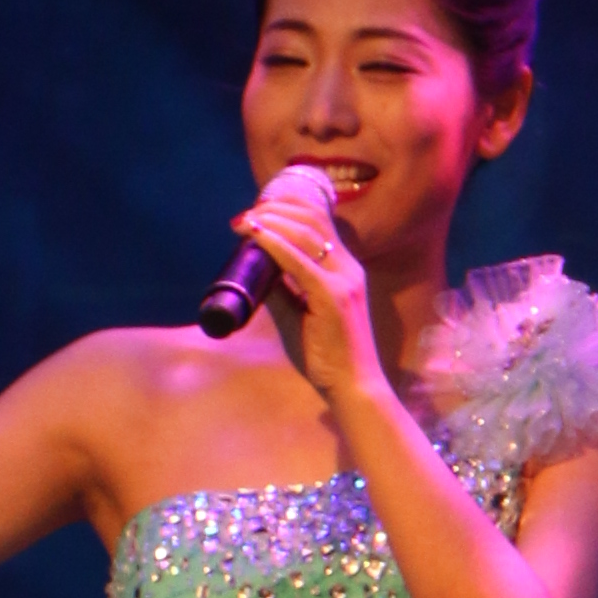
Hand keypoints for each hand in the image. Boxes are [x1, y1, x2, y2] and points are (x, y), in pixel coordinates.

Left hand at [230, 163, 381, 404]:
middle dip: (276, 209)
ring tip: (244, 220)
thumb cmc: (326, 357)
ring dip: (271, 221)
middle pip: (312, 219)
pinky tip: (255, 234)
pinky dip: (274, 242)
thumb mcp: (298, 317)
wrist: (352, 388)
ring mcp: (343, 280)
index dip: (287, 209)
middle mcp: (348, 268)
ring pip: (306, 232)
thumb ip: (282, 293)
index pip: (319, 223)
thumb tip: (256, 273)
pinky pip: (299, 260)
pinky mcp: (333, 297)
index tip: (256, 213)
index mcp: (345, 269)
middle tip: (245, 215)